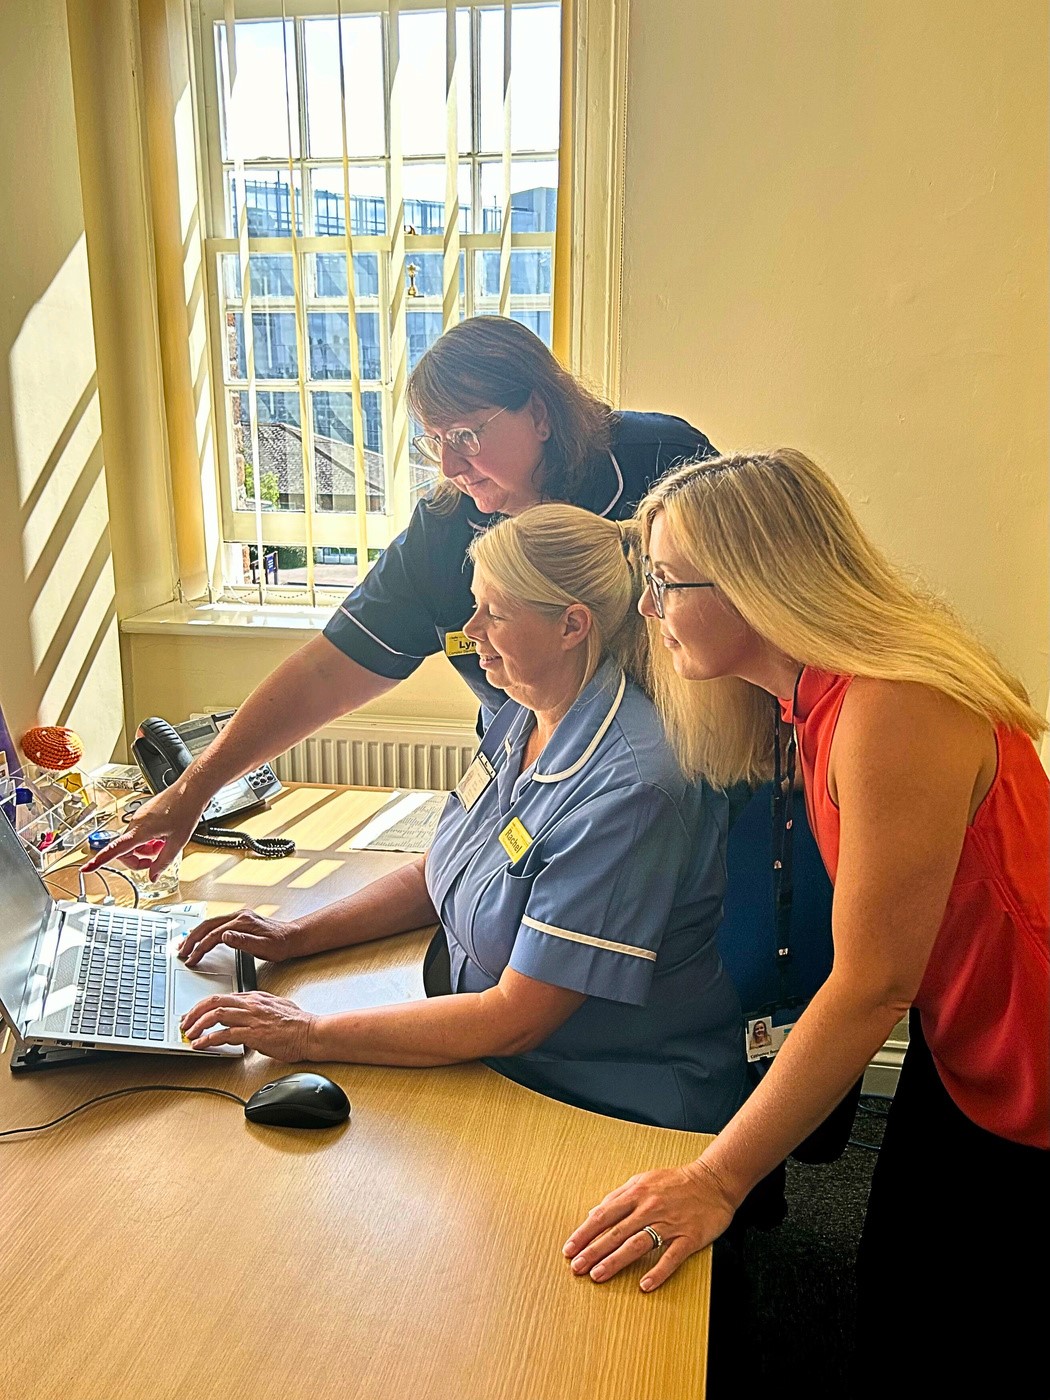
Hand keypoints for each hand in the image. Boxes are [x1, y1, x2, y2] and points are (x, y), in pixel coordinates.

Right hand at [81, 782, 205, 877]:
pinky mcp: (144, 814)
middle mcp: (135, 823)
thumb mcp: (177, 843)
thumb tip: (153, 876)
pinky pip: (140, 833)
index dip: (99, 861)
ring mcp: (139, 817)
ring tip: (164, 844)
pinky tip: (164, 836)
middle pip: (125, 850)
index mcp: (140, 831)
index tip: (86, 868)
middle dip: (138, 859)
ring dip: (146, 850)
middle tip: (156, 859)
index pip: (114, 850)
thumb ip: (163, 862)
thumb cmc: (185, 810)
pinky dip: (149, 840)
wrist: (191, 790)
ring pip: (134, 842)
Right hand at [179, 908, 305, 967]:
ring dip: (195, 934)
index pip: (214, 935)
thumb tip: (224, 936)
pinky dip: (204, 932)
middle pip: (207, 926)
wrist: (292, 937)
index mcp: (242, 922)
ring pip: (210, 924)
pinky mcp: (239, 921)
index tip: (192, 959)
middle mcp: (238, 916)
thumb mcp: (264, 947)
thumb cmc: (280, 944)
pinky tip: (200, 938)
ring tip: (184, 946)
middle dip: (191, 939)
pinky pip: (216, 924)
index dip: (200, 948)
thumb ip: (243, 942)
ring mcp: (238, 917)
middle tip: (181, 953)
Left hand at [181, 990, 315, 1059]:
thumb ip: (260, 1006)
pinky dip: (208, 1040)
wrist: (310, 1033)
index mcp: (255, 998)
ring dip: (197, 1025)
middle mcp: (250, 1005)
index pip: (223, 997)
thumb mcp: (277, 1006)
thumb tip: (250, 1010)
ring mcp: (251, 1018)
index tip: (194, 1014)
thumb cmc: (298, 1023)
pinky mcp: (252, 1034)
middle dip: (194, 1012)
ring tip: (189, 1035)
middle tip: (184, 1023)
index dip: (204, 1006)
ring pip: (215, 1015)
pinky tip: (201, 1045)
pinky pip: (224, 1035)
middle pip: (213, 1002)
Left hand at [561, 1158, 737, 1290]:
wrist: (713, 1180)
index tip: (569, 1249)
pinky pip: (671, 1256)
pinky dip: (658, 1271)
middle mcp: (649, 1208)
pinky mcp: (689, 1237)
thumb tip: (594, 1212)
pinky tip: (645, 1285)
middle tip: (576, 1268)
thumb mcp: (643, 1181)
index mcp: (636, 1193)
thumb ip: (618, 1197)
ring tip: (598, 1276)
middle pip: (616, 1232)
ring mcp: (669, 1223)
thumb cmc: (676, 1182)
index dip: (584, 1234)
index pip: (603, 1216)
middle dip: (593, 1251)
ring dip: (615, 1261)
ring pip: (637, 1244)